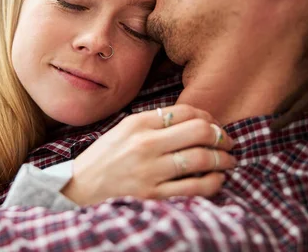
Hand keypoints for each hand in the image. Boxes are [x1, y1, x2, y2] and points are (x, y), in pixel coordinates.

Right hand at [61, 105, 235, 205]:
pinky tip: (218, 179)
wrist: (79, 188)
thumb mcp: (124, 130)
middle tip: (227, 141)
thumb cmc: (104, 158)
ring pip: (202, 159)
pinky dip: (214, 182)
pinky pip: (195, 188)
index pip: (184, 111)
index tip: (213, 124)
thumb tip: (193, 119)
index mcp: (137, 124)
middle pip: (199, 132)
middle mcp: (145, 145)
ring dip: (224, 159)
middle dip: (221, 136)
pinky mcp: (153, 196)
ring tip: (228, 160)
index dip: (207, 116)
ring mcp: (150, 172)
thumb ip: (154, 122)